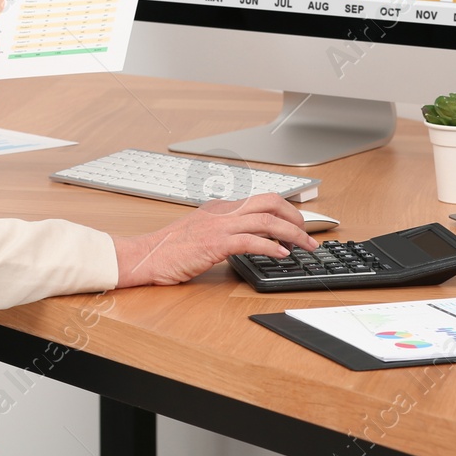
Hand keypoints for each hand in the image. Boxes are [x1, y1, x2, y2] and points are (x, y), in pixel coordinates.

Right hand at [111, 194, 317, 287]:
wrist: (146, 256)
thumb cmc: (170, 249)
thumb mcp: (201, 232)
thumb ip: (224, 230)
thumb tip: (252, 238)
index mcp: (220, 206)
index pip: (261, 199)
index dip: (286, 209)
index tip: (299, 224)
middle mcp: (222, 211)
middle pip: (270, 201)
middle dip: (296, 216)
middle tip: (309, 234)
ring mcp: (218, 225)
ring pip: (267, 220)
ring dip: (293, 233)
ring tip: (305, 247)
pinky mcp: (215, 243)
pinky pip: (251, 240)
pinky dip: (272, 246)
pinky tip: (282, 255)